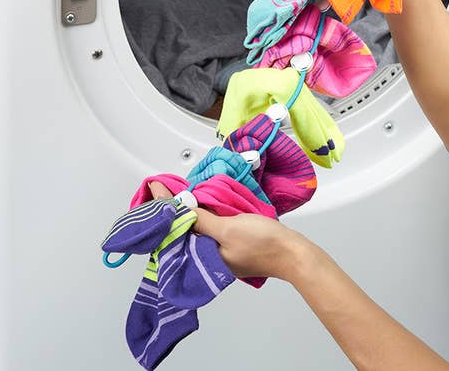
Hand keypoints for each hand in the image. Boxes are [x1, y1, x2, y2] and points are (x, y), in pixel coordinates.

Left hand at [148, 181, 308, 281]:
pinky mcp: (230, 247)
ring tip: (178, 196)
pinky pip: (210, 230)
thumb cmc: (263, 244)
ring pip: (196, 231)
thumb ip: (203, 220)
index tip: (156, 189)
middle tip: (163, 190)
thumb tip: (181, 209)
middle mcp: (206, 259)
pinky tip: (203, 206)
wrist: (292, 252)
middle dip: (173, 212)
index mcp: (201, 260)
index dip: (164, 210)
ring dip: (188, 214)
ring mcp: (218, 254)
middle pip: (182, 232)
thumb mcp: (228, 228)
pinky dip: (204, 217)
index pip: (174, 233)